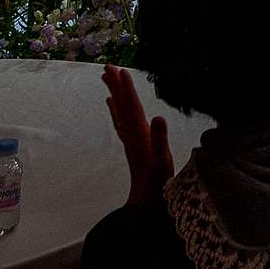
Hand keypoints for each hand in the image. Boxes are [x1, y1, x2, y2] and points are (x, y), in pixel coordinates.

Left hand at [102, 64, 174, 206]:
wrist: (147, 202)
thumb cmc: (158, 183)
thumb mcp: (163, 161)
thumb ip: (160, 139)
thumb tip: (156, 116)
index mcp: (140, 135)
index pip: (132, 107)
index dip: (127, 89)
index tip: (121, 71)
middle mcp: (132, 134)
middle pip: (122, 105)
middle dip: (115, 85)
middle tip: (106, 66)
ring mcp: (130, 138)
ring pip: (120, 110)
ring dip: (114, 92)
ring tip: (106, 77)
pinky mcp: (132, 143)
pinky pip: (121, 121)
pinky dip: (116, 109)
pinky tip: (111, 103)